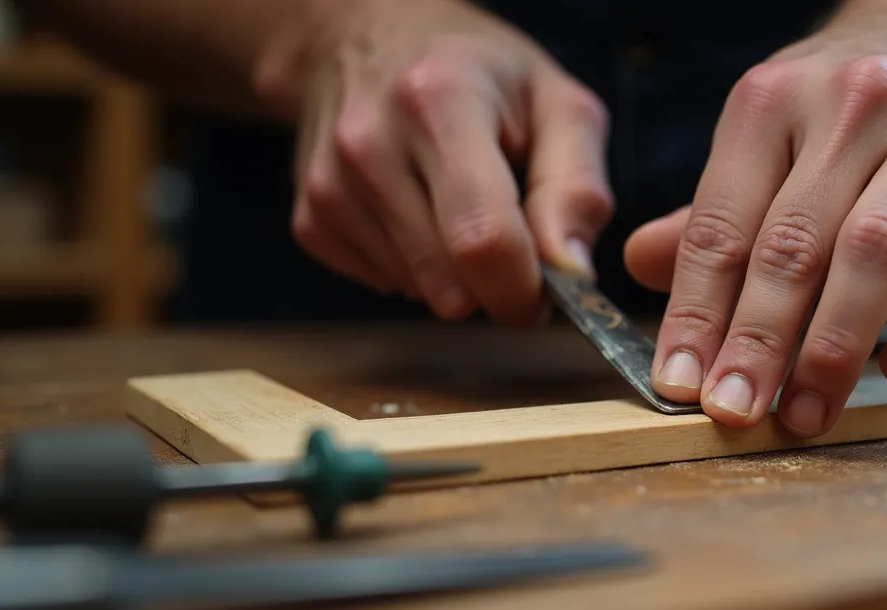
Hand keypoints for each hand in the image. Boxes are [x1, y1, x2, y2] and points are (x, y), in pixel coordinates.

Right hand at [256, 0, 612, 324]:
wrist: (364, 39)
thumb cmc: (478, 73)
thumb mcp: (556, 103)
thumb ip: (577, 187)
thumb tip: (571, 273)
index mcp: (440, 102)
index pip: (483, 239)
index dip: (525, 289)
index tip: (546, 287)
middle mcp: (370, 143)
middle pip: (450, 282)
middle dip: (496, 286)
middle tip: (513, 239)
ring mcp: (330, 184)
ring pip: (420, 292)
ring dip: (456, 276)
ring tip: (458, 207)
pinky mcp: (309, 219)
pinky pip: (385, 286)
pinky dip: (416, 270)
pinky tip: (419, 214)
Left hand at [623, 0, 886, 433]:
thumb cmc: (841, 102)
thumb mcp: (763, 131)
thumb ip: (710, 207)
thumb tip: (643, 265)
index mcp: (771, 102)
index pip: (720, 224)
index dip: (695, 312)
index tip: (678, 384)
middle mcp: (851, 108)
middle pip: (792, 243)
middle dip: (757, 341)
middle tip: (735, 413)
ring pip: (877, 251)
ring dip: (836, 346)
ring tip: (807, 412)